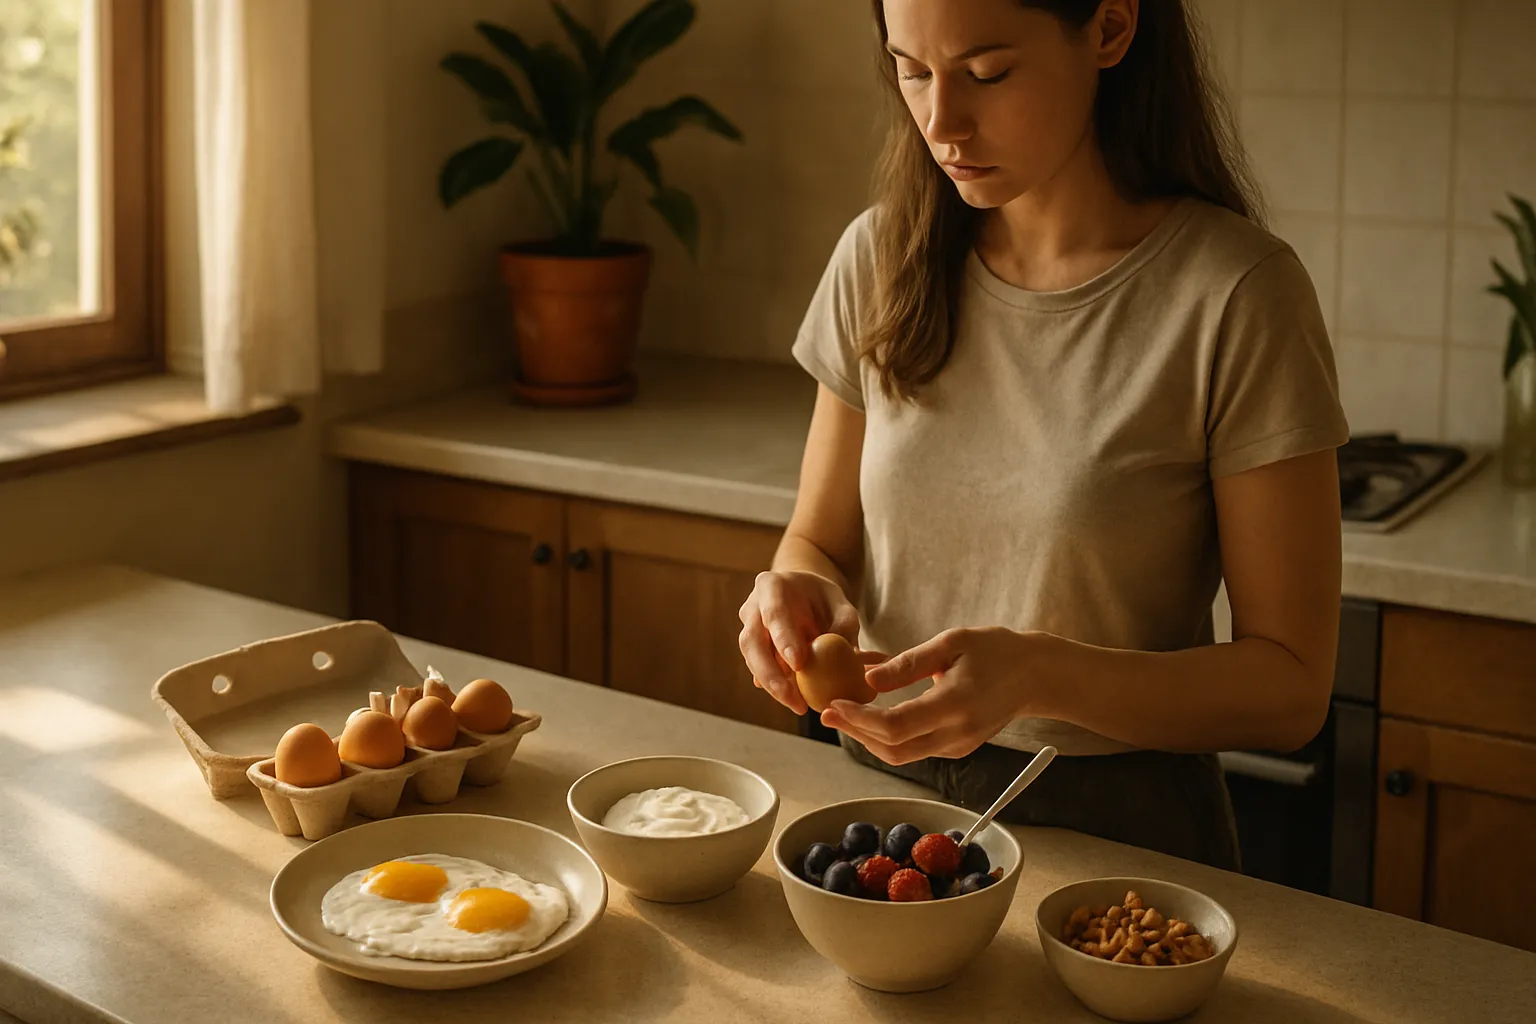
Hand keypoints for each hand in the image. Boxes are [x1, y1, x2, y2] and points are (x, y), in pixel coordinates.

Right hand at [738, 571, 859, 714]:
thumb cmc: (824, 599)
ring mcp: (749, 629)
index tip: (798, 664)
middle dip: (770, 673)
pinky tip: (794, 700)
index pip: (773, 613)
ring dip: (773, 685)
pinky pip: (759, 671)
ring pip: (751, 660)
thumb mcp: (841, 604)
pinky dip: (776, 686)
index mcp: (771, 586)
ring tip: (799, 705)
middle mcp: (753, 607)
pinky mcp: (754, 651)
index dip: (782, 639)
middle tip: (793, 698)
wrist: (805, 597)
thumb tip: (846, 654)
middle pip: (751, 642)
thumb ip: (845, 624)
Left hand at [821, 627, 1054, 764]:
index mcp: (956, 704)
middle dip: (855, 733)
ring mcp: (959, 746)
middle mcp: (957, 734)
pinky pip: (914, 751)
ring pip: (901, 755)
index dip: (860, 720)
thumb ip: (908, 663)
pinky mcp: (957, 749)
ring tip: (843, 713)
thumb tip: (867, 676)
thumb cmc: (995, 650)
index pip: (897, 726)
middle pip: (893, 750)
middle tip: (827, 713)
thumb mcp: (952, 642)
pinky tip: (871, 715)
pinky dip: (887, 737)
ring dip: (868, 738)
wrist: (1035, 676)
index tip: (833, 705)